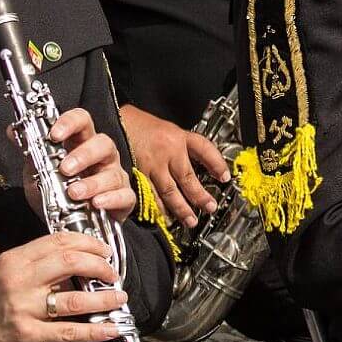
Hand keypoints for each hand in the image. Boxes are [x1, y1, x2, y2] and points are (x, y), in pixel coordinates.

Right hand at [0, 231, 127, 341]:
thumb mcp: (10, 272)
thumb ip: (40, 265)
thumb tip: (80, 262)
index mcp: (17, 260)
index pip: (59, 241)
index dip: (88, 243)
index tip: (103, 250)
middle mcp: (21, 281)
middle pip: (70, 262)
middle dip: (99, 265)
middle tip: (111, 272)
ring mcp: (25, 308)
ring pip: (75, 299)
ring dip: (103, 298)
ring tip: (118, 297)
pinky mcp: (29, 334)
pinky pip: (69, 332)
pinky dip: (94, 330)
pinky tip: (110, 328)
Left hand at [21, 107, 135, 221]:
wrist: (67, 225)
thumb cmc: (58, 194)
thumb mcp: (38, 173)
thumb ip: (31, 153)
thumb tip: (12, 131)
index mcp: (81, 144)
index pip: (82, 121)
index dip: (70, 123)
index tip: (54, 134)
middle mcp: (102, 158)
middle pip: (103, 143)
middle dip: (84, 155)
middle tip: (65, 169)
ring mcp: (114, 177)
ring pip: (113, 172)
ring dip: (93, 183)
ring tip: (74, 193)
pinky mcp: (123, 199)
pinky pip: (125, 196)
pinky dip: (111, 199)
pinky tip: (97, 203)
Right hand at [119, 104, 230, 227]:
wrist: (116, 121)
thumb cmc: (141, 126)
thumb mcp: (168, 129)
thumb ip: (182, 146)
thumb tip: (200, 165)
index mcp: (178, 136)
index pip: (204, 148)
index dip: (217, 163)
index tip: (225, 177)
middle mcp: (167, 149)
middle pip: (187, 177)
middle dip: (200, 196)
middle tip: (210, 207)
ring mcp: (151, 163)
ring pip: (170, 190)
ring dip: (181, 208)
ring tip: (190, 220)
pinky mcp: (136, 174)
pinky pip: (150, 194)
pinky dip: (158, 208)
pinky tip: (164, 217)